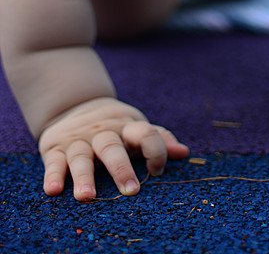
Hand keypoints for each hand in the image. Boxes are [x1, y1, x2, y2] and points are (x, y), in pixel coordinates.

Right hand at [39, 97, 188, 199]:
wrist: (75, 104)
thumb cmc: (115, 125)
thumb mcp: (135, 126)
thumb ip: (157, 139)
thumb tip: (184, 153)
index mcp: (126, 127)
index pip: (145, 133)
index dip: (155, 150)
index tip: (157, 171)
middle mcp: (103, 132)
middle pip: (112, 148)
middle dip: (121, 169)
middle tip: (131, 191)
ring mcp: (79, 140)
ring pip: (81, 157)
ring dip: (84, 177)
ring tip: (87, 197)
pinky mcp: (56, 148)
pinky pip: (54, 162)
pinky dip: (52, 176)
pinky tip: (53, 190)